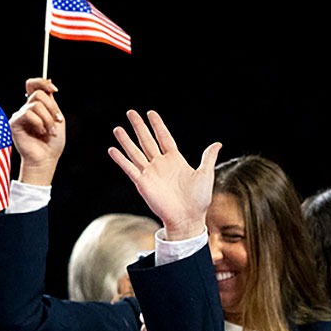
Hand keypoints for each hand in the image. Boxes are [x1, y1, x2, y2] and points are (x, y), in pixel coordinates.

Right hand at [11, 78, 65, 185]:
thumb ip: (51, 102)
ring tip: (49, 131)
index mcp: (36, 106)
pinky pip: (28, 114)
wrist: (47, 158)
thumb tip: (48, 82)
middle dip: (52, 109)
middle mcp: (26, 109)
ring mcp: (19, 115)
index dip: (42, 83)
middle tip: (56, 122)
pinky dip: (39, 123)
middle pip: (38, 94)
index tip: (54, 89)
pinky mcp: (14, 122)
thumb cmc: (53, 143)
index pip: (33, 85)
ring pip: (36, 105)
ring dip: (48, 119)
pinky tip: (40, 132)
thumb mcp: (57, 118)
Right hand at [107, 110, 221, 240]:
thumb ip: (207, 157)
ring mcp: (150, 173)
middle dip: (139, 127)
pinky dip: (121, 159)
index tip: (151, 113)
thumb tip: (217, 144)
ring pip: (136, 152)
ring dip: (126, 140)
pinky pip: (130, 169)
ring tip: (117, 128)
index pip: (164, 138)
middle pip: (147, 140)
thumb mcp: (205, 174)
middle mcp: (161, 164)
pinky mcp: (143, 183)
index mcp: (175, 160)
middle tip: (131, 112)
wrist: (189, 218)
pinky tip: (112, 150)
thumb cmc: (199, 199)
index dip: (158, 125)